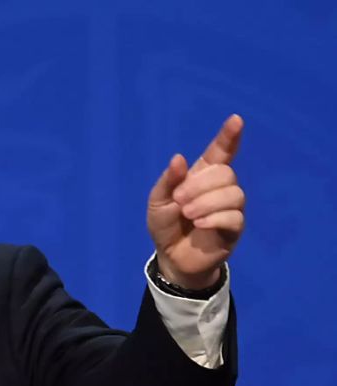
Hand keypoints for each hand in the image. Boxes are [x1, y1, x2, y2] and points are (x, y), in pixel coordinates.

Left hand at [146, 114, 245, 289]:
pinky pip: (235, 217)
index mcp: (201, 175)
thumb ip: (168, 180)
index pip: (220, 152)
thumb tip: (178, 158)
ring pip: (234, 193)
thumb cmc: (166, 225)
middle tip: (179, 200)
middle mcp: (220, 188)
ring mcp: (230, 208)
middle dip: (200, 184)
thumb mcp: (158, 201)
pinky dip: (216, 218)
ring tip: (188, 214)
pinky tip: (200, 224)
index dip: (228, 136)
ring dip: (207, 202)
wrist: (171, 257)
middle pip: (226, 172)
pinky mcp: (234, 229)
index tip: (236, 119)